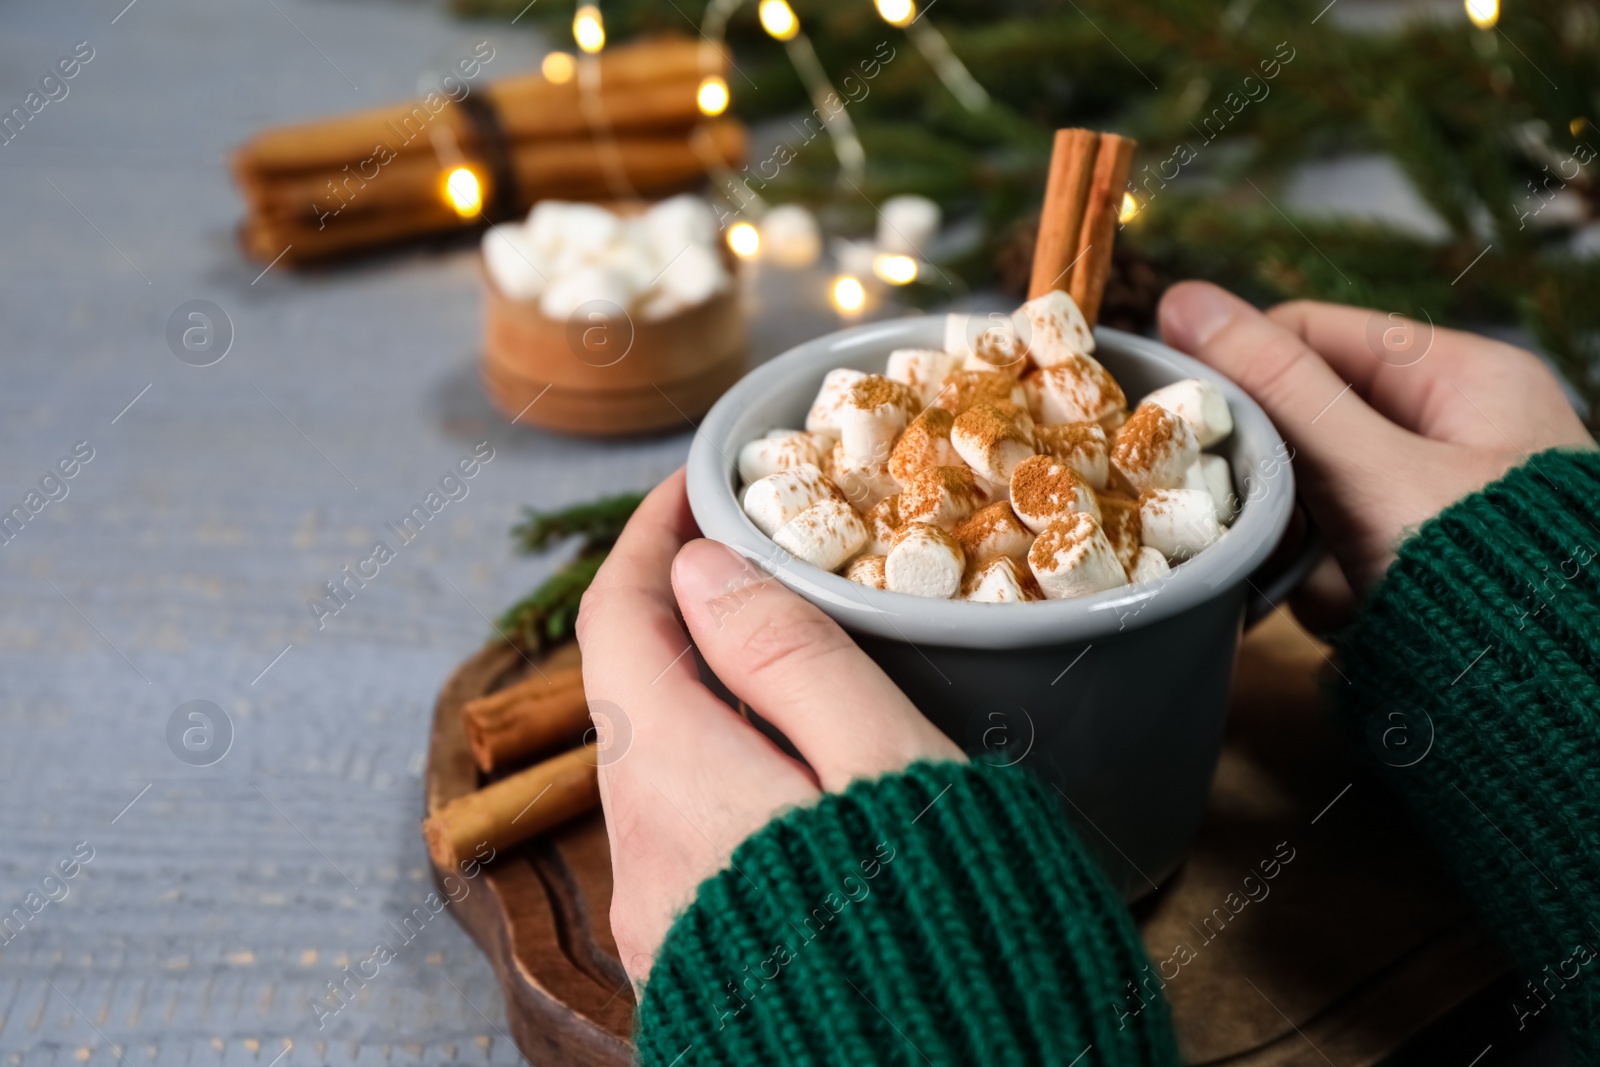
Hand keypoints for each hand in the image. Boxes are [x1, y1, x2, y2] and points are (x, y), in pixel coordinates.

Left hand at [574, 470, 961, 989]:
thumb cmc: (947, 930)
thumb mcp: (887, 767)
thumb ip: (788, 657)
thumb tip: (698, 569)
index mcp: (677, 785)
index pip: (618, 623)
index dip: (647, 539)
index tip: (698, 485)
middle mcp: (643, 855)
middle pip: (633, 695)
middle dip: (685, 612)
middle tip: (769, 559)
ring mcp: (662, 921)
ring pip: (661, 767)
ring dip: (711, 694)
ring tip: (802, 653)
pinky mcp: (697, 963)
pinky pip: (688, 833)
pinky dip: (727, 768)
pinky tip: (803, 770)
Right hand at [1158, 283, 1593, 619]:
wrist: (1545, 708)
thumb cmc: (1480, 575)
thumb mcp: (1370, 469)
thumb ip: (1278, 386)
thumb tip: (1181, 298)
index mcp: (1463, 377)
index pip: (1313, 333)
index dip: (1240, 367)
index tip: (1181, 413)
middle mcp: (1453, 431)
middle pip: (1308, 422)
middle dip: (1276, 481)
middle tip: (1252, 515)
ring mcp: (1434, 502)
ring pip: (1312, 497)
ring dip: (1297, 544)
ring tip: (1324, 579)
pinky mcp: (1416, 565)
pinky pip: (1334, 554)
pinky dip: (1322, 585)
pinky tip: (1345, 612)